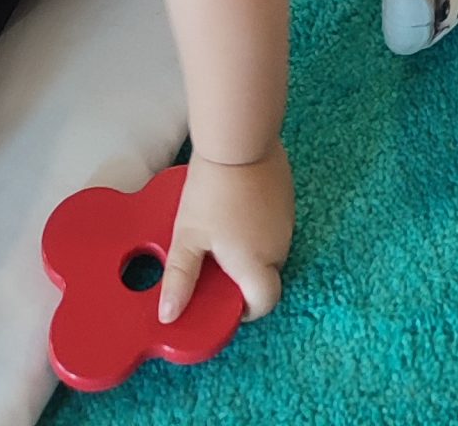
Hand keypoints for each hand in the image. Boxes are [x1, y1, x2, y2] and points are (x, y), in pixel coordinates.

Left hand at [161, 144, 292, 323]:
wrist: (239, 140)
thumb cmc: (210, 194)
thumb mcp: (187, 238)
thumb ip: (180, 280)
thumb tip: (169, 317)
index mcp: (256, 264)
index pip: (266, 303)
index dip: (247, 310)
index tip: (225, 300)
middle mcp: (279, 246)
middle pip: (268, 276)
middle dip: (245, 278)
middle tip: (215, 263)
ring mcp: (288, 220)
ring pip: (272, 249)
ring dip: (253, 251)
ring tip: (223, 232)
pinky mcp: (288, 196)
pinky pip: (275, 225)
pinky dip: (259, 227)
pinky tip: (237, 208)